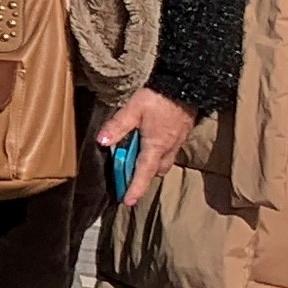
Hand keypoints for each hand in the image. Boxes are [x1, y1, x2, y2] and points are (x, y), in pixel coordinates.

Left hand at [95, 85, 198, 202]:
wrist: (186, 85)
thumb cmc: (158, 97)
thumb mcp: (133, 109)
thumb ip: (117, 126)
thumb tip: (101, 142)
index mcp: (156, 146)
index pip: (144, 173)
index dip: (135, 188)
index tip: (128, 202)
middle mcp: (168, 148)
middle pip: (155, 170)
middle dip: (143, 176)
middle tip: (127, 175)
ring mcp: (177, 142)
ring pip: (164, 162)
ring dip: (150, 164)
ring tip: (136, 156)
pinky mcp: (181, 134)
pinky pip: (169, 151)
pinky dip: (158, 153)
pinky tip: (149, 142)